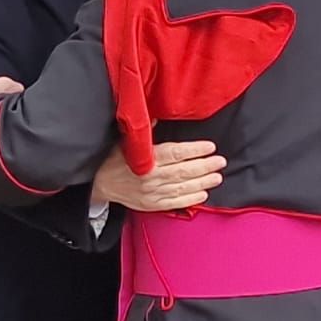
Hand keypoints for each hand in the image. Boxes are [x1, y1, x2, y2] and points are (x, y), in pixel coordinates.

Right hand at [94, 140, 225, 212]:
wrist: (98, 183)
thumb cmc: (114, 158)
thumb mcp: (125, 139)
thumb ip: (144, 129)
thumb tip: (156, 114)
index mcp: (146, 158)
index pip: (175, 153)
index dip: (194, 150)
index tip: (210, 146)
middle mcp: (150, 176)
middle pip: (182, 171)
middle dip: (204, 166)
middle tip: (221, 161)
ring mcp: (151, 193)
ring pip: (181, 188)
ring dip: (202, 183)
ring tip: (217, 177)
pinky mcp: (151, 205)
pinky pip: (174, 203)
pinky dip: (190, 199)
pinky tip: (203, 194)